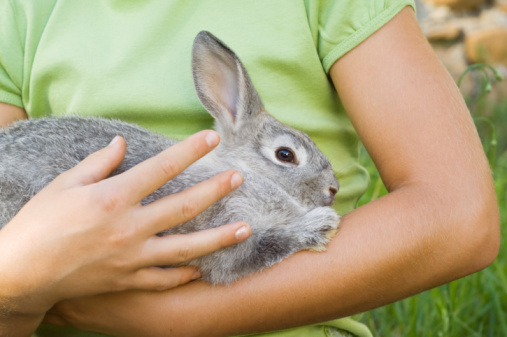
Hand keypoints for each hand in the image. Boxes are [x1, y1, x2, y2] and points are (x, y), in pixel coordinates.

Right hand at [0, 130, 249, 319]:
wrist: (21, 272)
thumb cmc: (40, 223)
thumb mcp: (65, 184)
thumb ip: (99, 163)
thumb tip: (122, 142)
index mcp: (114, 198)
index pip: (162, 168)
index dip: (190, 150)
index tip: (212, 138)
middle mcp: (130, 227)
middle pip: (184, 206)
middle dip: (215, 190)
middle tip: (239, 178)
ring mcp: (132, 257)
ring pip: (186, 248)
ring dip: (218, 238)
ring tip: (245, 228)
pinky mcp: (128, 280)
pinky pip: (164, 279)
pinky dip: (184, 275)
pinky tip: (202, 269)